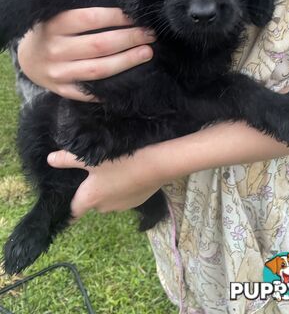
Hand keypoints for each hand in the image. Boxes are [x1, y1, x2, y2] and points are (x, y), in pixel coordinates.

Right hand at [17, 0, 154, 100]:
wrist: (28, 60)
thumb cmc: (50, 30)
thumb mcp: (54, 9)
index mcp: (54, 24)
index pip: (91, 18)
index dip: (117, 17)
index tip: (136, 16)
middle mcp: (54, 49)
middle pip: (100, 45)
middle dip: (130, 39)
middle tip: (150, 34)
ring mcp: (58, 72)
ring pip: (99, 70)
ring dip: (127, 61)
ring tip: (147, 53)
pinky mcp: (63, 90)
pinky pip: (91, 91)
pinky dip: (111, 87)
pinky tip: (131, 78)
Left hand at [47, 149, 163, 217]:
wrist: (156, 164)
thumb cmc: (120, 160)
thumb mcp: (91, 158)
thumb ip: (68, 159)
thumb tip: (50, 160)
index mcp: (90, 199)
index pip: (73, 211)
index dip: (68, 208)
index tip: (66, 203)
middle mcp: (104, 208)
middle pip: (91, 203)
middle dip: (91, 192)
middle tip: (93, 172)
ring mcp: (122, 207)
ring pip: (108, 200)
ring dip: (108, 190)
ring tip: (113, 170)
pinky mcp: (137, 202)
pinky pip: (124, 197)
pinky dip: (123, 188)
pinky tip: (128, 173)